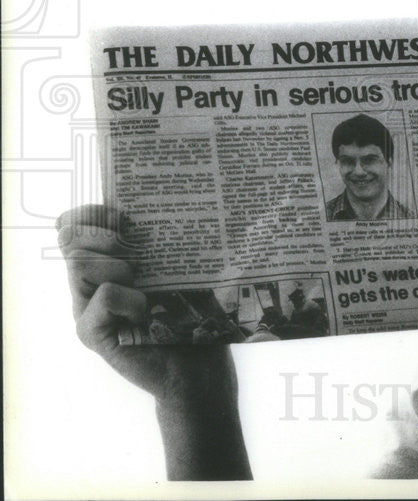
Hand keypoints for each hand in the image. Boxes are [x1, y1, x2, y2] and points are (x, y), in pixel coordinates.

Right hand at [57, 204, 236, 407]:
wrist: (198, 365)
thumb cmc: (192, 312)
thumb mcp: (178, 267)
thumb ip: (158, 240)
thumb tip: (164, 200)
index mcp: (106, 260)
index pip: (74, 225)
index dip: (89, 213)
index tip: (120, 214)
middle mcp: (90, 282)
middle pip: (71, 240)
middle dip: (103, 234)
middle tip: (132, 248)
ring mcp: (86, 308)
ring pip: (80, 264)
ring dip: (118, 266)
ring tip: (143, 282)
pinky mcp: (91, 332)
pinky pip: (102, 297)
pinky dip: (129, 298)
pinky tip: (146, 311)